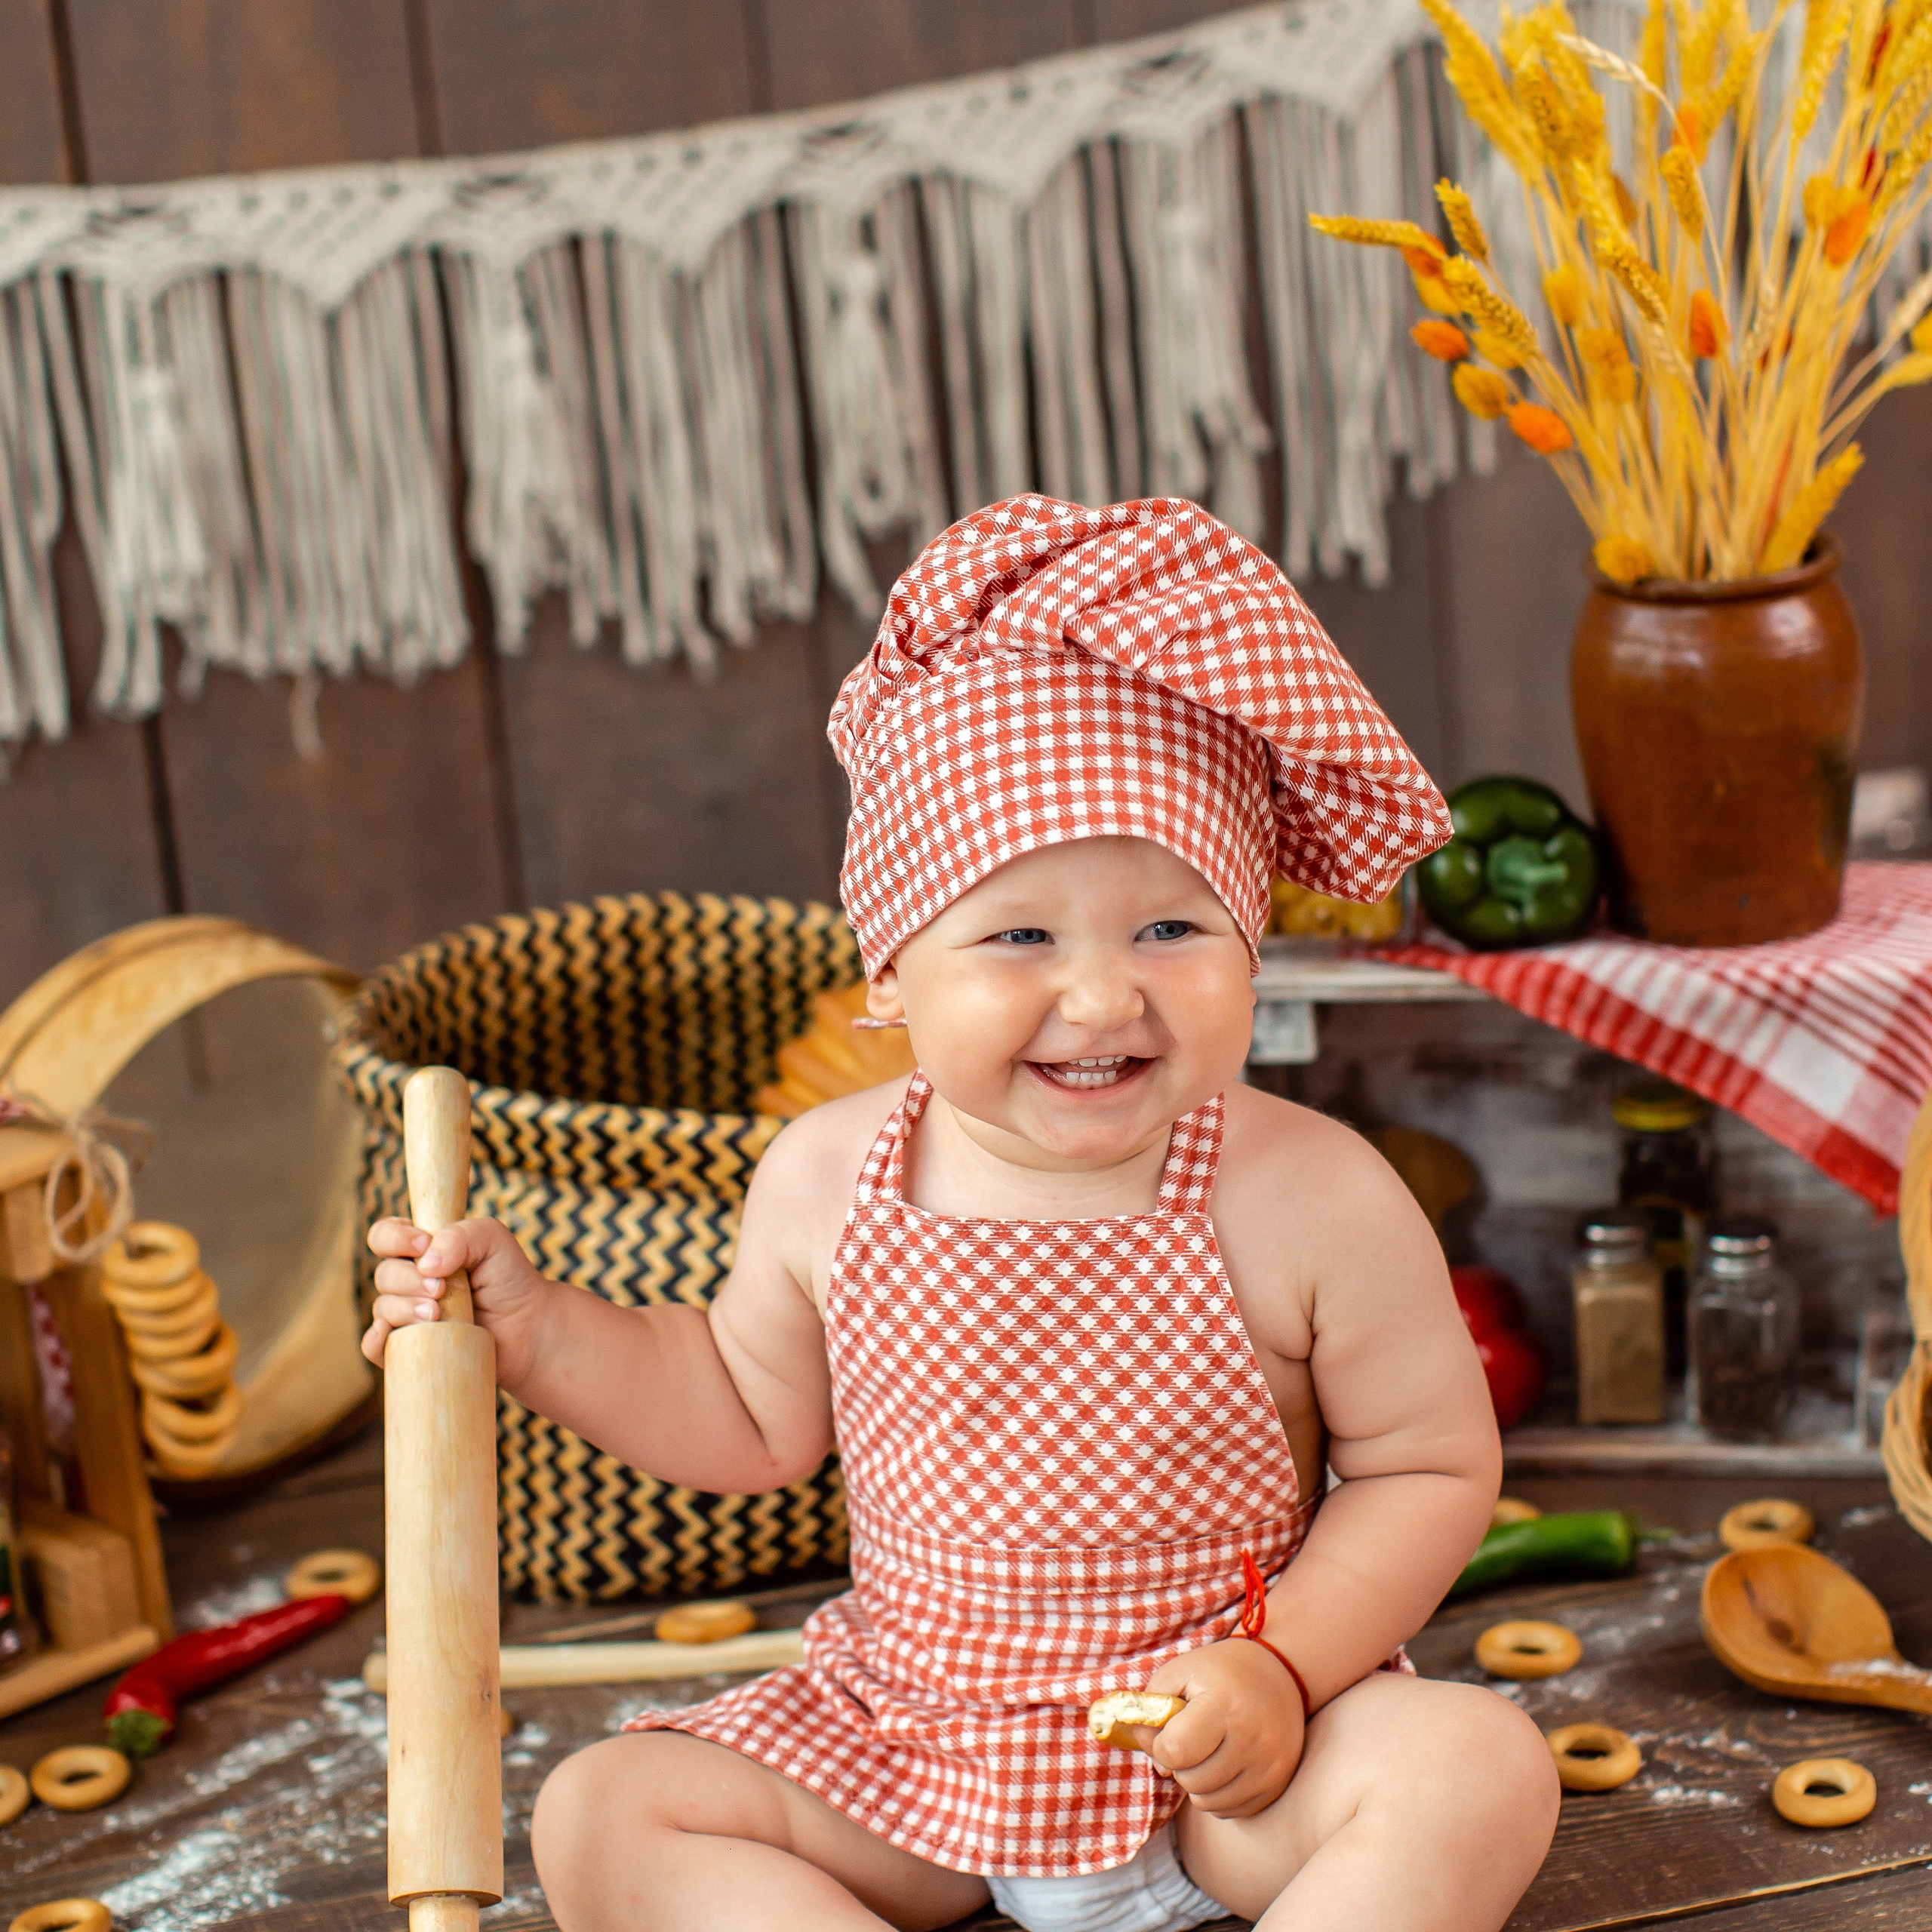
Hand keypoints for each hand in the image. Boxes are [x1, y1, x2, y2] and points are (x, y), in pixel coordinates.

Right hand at [362, 1215, 552, 1386]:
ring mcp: (408, 1315)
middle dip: (408, 1279)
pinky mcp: (411, 1347)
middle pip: (384, 1275)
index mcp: (421, 1250)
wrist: (529, 1326)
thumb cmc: (509, 1278)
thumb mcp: (492, 1240)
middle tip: (441, 1289)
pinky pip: (375, 1346)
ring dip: (404, 1309)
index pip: (384, 1236)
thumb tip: (426, 1265)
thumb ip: (461, 1235)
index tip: (423, 1243)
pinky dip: (376, 1341)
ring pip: (382, 1309)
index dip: (394, 1237)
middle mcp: (410, 1281)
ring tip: (437, 1314)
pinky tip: (395, 1334)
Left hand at [1137, 1637, 1306, 1818]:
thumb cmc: (1220, 1672)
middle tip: (1187, 1738)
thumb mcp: (1181, 1671)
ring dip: (1196, 1781)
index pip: (1175, 1750)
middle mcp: (1252, 1739)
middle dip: (1178, 1763)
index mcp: (1226, 1705)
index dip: (1157, 1744)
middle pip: (1191, 1780)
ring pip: (1208, 1801)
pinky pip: (1230, 1810)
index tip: (1163, 1728)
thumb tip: (1158, 1763)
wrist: (1280, 1673)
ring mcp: (1269, 1765)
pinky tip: (1223, 1764)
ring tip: (1205, 1751)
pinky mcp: (1276, 1784)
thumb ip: (1153, 1709)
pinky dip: (1217, 1793)